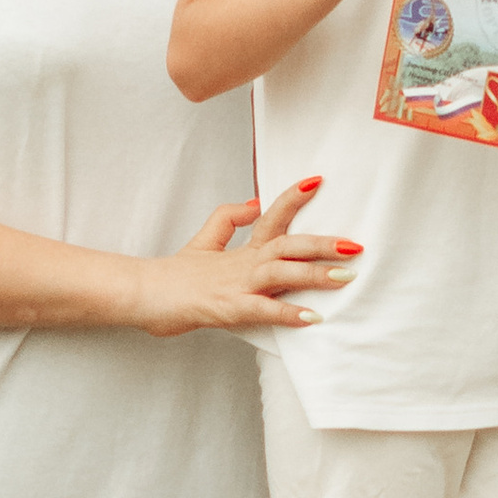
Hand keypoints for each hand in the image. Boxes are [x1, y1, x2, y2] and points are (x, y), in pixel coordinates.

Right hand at [125, 176, 360, 335]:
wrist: (142, 293)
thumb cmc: (174, 276)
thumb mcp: (204, 241)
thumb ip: (228, 219)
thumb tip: (254, 202)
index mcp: (241, 249)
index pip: (272, 216)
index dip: (294, 197)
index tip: (318, 180)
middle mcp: (243, 263)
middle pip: (288, 245)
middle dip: (322, 244)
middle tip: (355, 244)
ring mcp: (236, 285)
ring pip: (281, 274)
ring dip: (314, 275)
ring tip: (345, 277)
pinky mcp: (227, 308)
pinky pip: (262, 311)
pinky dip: (287, 313)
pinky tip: (311, 317)